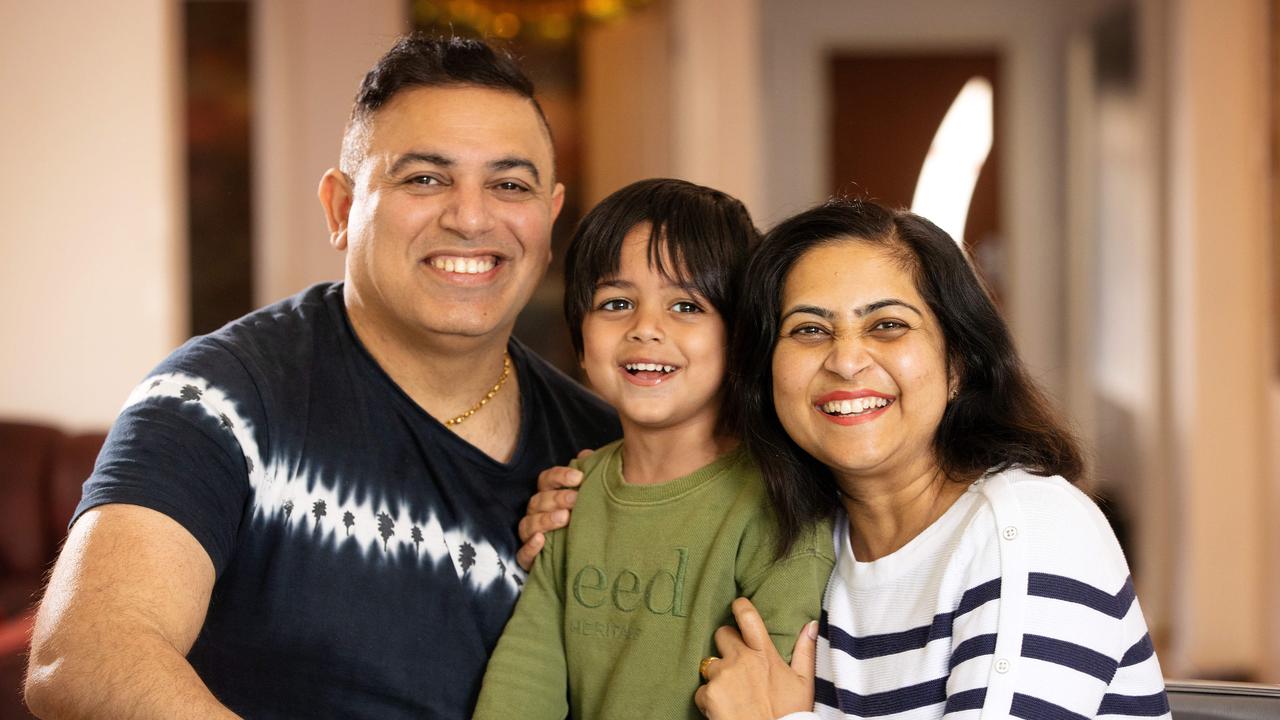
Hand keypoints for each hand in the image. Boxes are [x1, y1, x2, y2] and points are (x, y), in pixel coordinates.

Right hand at [516, 449, 592, 570]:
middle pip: (537, 501)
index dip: (559, 476)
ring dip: (545, 520)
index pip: (546, 480)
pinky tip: (541, 541)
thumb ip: (586, 476)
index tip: (579, 478)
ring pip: (528, 525)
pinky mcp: (530, 560)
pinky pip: (522, 554)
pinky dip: (530, 547)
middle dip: (556, 498)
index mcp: (547, 496)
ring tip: (564, 518)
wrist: (582, 559)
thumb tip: (586, 455)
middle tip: (576, 499)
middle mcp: (536, 514)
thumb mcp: (587, 498)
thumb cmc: (582, 522)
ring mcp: (530, 536)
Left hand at [694, 597, 817, 718]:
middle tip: (735, 665)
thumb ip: (805, 652)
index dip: (740, 607)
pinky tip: (724, 709)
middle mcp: (741, 659)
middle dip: (726, 645)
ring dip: (717, 676)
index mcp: (764, 654)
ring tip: (732, 695)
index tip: (737, 605)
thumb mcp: (804, 684)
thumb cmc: (789, 714)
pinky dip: (708, 699)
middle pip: (721, 634)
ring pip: (709, 664)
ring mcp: (723, 675)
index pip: (748, 617)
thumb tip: (811, 625)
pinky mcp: (709, 693)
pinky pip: (701, 690)